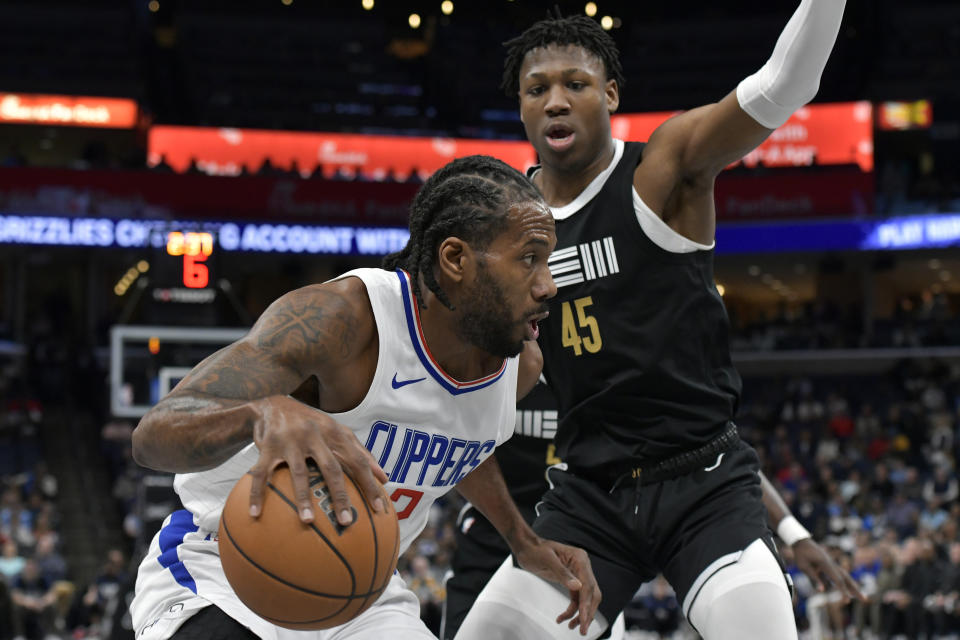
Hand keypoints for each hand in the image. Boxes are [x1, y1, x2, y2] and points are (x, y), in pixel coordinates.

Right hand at [247, 395, 387, 524]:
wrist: (273, 404)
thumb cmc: (312, 424)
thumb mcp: (337, 431)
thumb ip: (360, 452)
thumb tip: (384, 478)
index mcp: (335, 433)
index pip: (357, 461)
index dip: (369, 484)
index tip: (379, 509)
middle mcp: (315, 435)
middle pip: (332, 468)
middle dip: (340, 495)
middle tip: (346, 521)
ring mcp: (291, 440)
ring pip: (300, 472)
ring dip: (304, 498)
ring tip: (308, 521)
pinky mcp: (268, 446)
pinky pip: (262, 474)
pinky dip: (258, 494)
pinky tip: (256, 514)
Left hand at [513, 537, 601, 635]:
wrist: (526, 548)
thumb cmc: (535, 550)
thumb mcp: (547, 560)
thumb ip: (562, 573)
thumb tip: (577, 586)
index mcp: (580, 559)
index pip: (588, 585)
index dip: (586, 604)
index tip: (583, 619)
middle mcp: (582, 566)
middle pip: (591, 594)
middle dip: (587, 613)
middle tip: (582, 630)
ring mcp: (577, 574)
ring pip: (585, 599)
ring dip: (580, 614)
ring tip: (572, 627)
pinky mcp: (571, 581)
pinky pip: (576, 598)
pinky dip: (572, 610)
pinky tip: (563, 618)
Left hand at [792, 538, 865, 601]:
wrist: (801, 541)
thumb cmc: (801, 554)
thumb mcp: (803, 566)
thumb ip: (813, 578)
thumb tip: (822, 591)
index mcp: (825, 564)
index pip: (837, 580)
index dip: (843, 591)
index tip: (847, 601)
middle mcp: (832, 564)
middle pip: (846, 578)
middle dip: (855, 590)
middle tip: (865, 599)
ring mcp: (832, 564)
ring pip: (845, 576)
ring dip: (852, 586)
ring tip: (860, 596)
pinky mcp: (829, 565)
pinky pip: (839, 575)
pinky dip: (845, 582)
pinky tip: (847, 590)